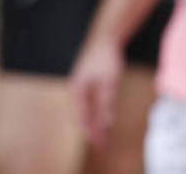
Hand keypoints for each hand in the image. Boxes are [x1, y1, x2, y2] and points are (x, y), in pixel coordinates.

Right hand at [69, 35, 124, 150]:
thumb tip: (107, 123)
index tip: (101, 147)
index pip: (83, 118)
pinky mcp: (87, 81)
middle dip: (93, 132)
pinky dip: (96, 113)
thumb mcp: (109, 82)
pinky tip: (104, 118)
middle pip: (83, 116)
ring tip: (104, 136)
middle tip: (103, 147)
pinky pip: (90, 103)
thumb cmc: (105, 58)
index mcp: (78, 90)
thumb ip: (107, 103)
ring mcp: (81, 84)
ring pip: (86, 110)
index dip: (92, 134)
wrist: (104, 37)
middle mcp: (76, 89)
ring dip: (95, 124)